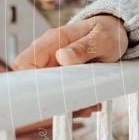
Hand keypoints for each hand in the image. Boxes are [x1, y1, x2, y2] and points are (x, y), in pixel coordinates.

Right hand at [11, 14, 129, 116]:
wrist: (114, 32)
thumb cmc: (107, 32)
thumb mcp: (102, 38)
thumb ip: (83, 47)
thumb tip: (62, 56)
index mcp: (53, 41)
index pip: (24, 63)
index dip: (31, 82)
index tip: (52, 94)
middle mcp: (48, 54)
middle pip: (33, 83)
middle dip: (51, 100)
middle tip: (77, 107)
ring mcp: (54, 67)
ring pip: (47, 93)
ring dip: (66, 104)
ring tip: (89, 107)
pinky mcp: (62, 77)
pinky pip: (61, 95)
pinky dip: (74, 104)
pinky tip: (90, 105)